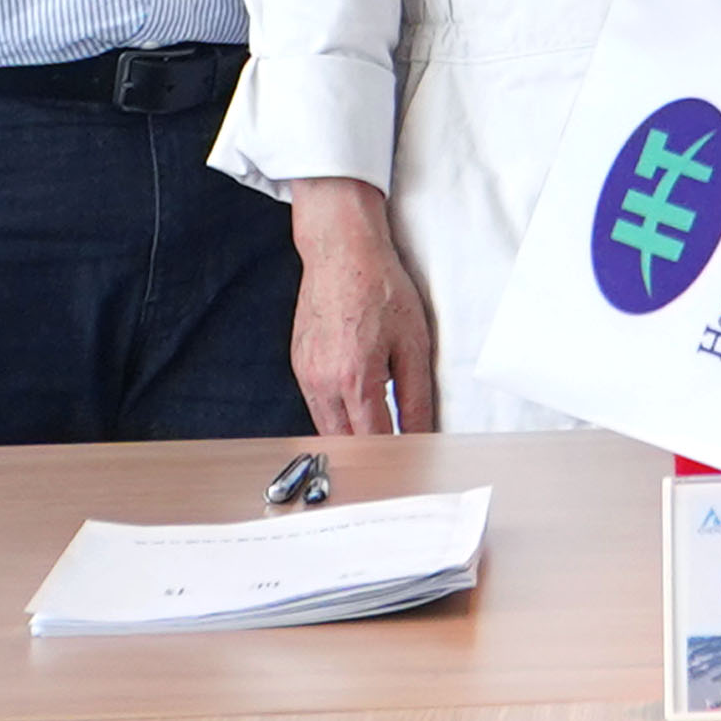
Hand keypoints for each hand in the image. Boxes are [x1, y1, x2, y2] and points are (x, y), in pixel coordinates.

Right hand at [285, 178, 442, 436]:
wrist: (341, 251)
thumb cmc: (380, 288)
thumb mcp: (414, 342)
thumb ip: (416, 396)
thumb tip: (422, 434)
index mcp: (355, 379)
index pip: (374, 441)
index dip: (394, 458)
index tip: (411, 469)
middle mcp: (322, 383)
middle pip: (345, 442)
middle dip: (370, 454)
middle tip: (397, 460)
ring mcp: (305, 375)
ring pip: (327, 427)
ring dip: (351, 435)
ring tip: (379, 433)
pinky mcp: (298, 365)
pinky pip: (317, 405)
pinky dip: (337, 413)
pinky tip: (357, 404)